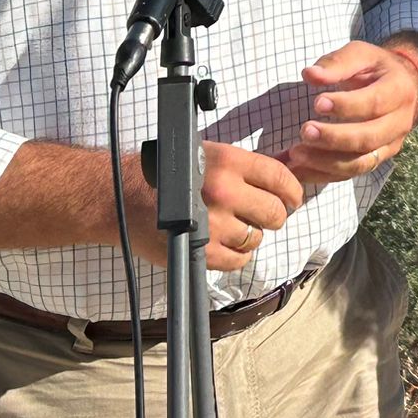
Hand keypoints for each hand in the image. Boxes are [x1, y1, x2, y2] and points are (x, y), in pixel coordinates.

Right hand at [115, 142, 303, 272]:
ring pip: (256, 239)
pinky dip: (236, 256)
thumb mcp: (211, 155)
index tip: (293, 199)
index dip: (293, 191)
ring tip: (232, 227)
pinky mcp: (200, 251)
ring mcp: (212, 224)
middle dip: (274, 216)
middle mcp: (224, 191)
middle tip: (264, 216)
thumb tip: (287, 171)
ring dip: (250, 236)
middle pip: (274, 213)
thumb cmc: (170, 172)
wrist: (124, 195)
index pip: (279, 177)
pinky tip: (224, 244)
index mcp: (229, 162)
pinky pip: (238, 261)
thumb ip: (246, 168)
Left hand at [278, 40, 417, 186]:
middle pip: (368, 138)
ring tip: (296, 153)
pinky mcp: (377, 160)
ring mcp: (390, 145)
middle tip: (304, 131)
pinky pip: (350, 174)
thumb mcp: (362, 54)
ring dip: (326, 162)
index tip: (317, 103)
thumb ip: (337, 63)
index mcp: (399, 91)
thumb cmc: (375, 68)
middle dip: (334, 138)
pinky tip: (298, 169)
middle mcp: (400, 122)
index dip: (346, 106)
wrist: (402, 86)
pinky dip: (322, 175)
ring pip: (360, 163)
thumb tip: (310, 74)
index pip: (374, 103)